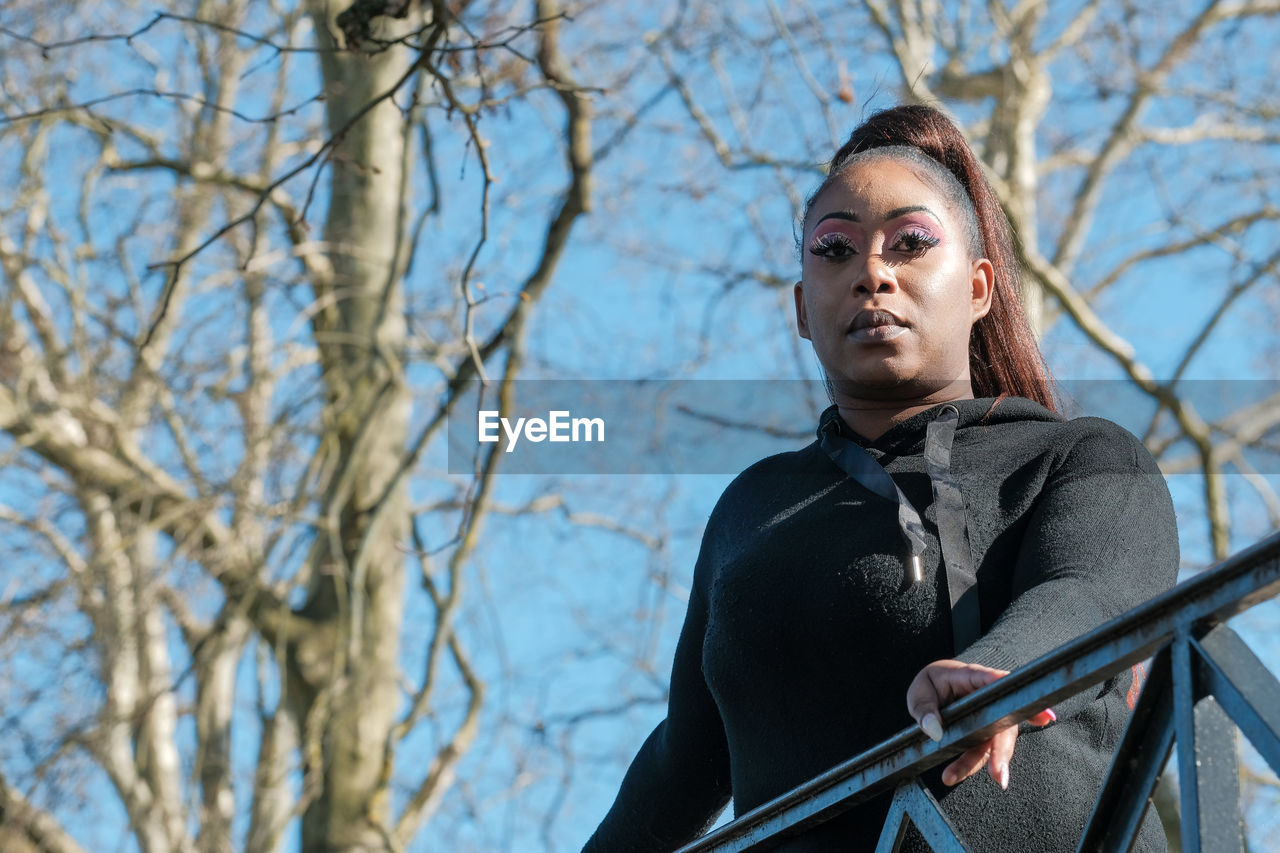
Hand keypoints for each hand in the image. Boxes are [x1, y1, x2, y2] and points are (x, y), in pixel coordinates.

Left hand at [905, 659, 1054, 789]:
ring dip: (991, 763)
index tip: (1031, 704)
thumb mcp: (920, 692)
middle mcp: (986, 698)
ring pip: (996, 742)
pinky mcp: (985, 736)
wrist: (934, 693)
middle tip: (999, 771)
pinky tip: (953, 775)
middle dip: (1002, 748)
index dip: (1004, 686)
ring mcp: (990, 718)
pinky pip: (981, 753)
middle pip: (1002, 720)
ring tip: (976, 777)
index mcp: (968, 677)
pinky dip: (969, 766)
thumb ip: (924, 709)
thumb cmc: (931, 686)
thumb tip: (933, 729)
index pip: (987, 679)